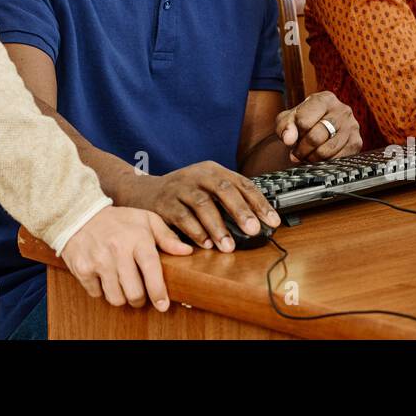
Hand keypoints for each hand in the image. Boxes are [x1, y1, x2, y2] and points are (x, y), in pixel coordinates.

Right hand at [61, 205, 191, 310]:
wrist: (80, 214)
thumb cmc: (118, 220)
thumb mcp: (145, 220)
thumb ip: (167, 236)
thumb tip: (187, 251)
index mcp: (137, 238)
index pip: (151, 270)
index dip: (158, 291)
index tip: (163, 304)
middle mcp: (117, 250)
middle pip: (134, 292)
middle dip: (139, 299)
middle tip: (139, 295)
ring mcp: (98, 260)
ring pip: (116, 297)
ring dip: (121, 297)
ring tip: (121, 285)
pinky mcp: (82, 268)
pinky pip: (97, 294)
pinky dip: (102, 291)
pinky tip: (103, 277)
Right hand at [115, 161, 280, 252]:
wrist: (143, 192)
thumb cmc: (183, 194)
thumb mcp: (206, 188)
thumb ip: (228, 200)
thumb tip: (258, 223)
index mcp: (213, 170)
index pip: (241, 183)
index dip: (259, 202)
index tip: (272, 221)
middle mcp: (197, 175)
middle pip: (223, 189)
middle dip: (240, 211)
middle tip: (253, 230)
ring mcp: (180, 187)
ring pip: (202, 204)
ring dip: (217, 227)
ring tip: (228, 246)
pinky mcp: (164, 202)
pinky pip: (181, 217)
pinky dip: (194, 231)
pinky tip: (205, 244)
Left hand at [276, 91, 361, 162]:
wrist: (320, 125)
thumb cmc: (303, 121)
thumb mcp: (288, 119)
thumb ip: (284, 126)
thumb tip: (289, 140)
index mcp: (324, 99)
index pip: (303, 121)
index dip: (293, 134)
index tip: (290, 139)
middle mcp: (342, 110)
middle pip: (316, 137)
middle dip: (302, 149)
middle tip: (296, 153)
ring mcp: (352, 126)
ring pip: (327, 150)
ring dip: (312, 158)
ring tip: (306, 155)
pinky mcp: (357, 142)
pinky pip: (338, 159)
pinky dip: (325, 163)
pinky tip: (319, 158)